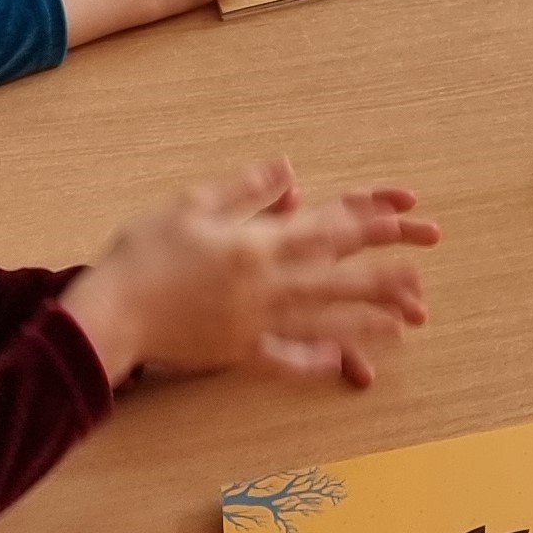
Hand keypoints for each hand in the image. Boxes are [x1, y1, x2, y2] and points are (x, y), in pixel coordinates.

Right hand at [57, 160, 437, 387]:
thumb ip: (245, 189)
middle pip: (337, 277)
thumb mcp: (192, 205)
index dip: (370, 222)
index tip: (407, 217)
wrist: (108, 314)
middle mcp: (265, 285)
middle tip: (424, 277)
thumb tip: (290, 169)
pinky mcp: (237, 353)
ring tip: (406, 321)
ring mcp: (255, 323)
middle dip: (385, 275)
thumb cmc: (144, 253)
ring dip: (366, 319)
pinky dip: (314, 359)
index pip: (327, 229)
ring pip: (323, 319)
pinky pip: (284, 359)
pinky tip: (344, 363)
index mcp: (257, 244)